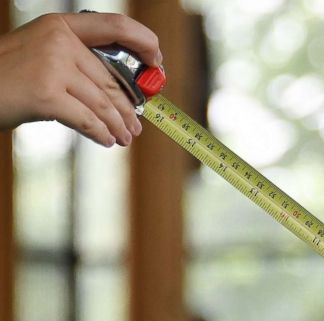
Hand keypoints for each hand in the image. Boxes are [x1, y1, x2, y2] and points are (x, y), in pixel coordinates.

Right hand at [0, 12, 160, 146]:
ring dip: (118, 125)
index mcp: (60, 26)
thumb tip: (119, 91)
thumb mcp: (41, 53)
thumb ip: (75, 61)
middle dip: (127, 108)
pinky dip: (101, 133)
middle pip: (111, 81)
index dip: (144, 42)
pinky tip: (106, 140)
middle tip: (135, 126)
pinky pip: (88, 119)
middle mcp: (59, 41)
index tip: (158, 62)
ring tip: (124, 138)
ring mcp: (52, 67)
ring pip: (104, 103)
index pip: (115, 26)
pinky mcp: (47, 95)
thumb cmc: (6, 76)